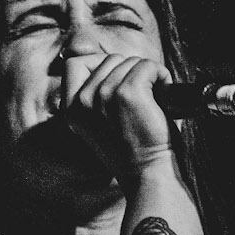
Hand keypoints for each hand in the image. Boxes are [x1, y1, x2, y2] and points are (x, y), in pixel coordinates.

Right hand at [61, 53, 175, 184]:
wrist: (149, 175)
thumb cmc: (133, 150)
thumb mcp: (100, 123)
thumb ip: (97, 95)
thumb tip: (115, 63)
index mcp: (71, 109)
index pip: (73, 63)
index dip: (98, 65)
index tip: (117, 83)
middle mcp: (82, 101)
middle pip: (109, 59)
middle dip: (130, 72)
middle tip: (142, 98)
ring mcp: (103, 95)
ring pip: (130, 61)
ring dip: (148, 76)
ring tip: (153, 101)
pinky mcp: (128, 93)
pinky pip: (148, 66)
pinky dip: (162, 76)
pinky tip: (164, 95)